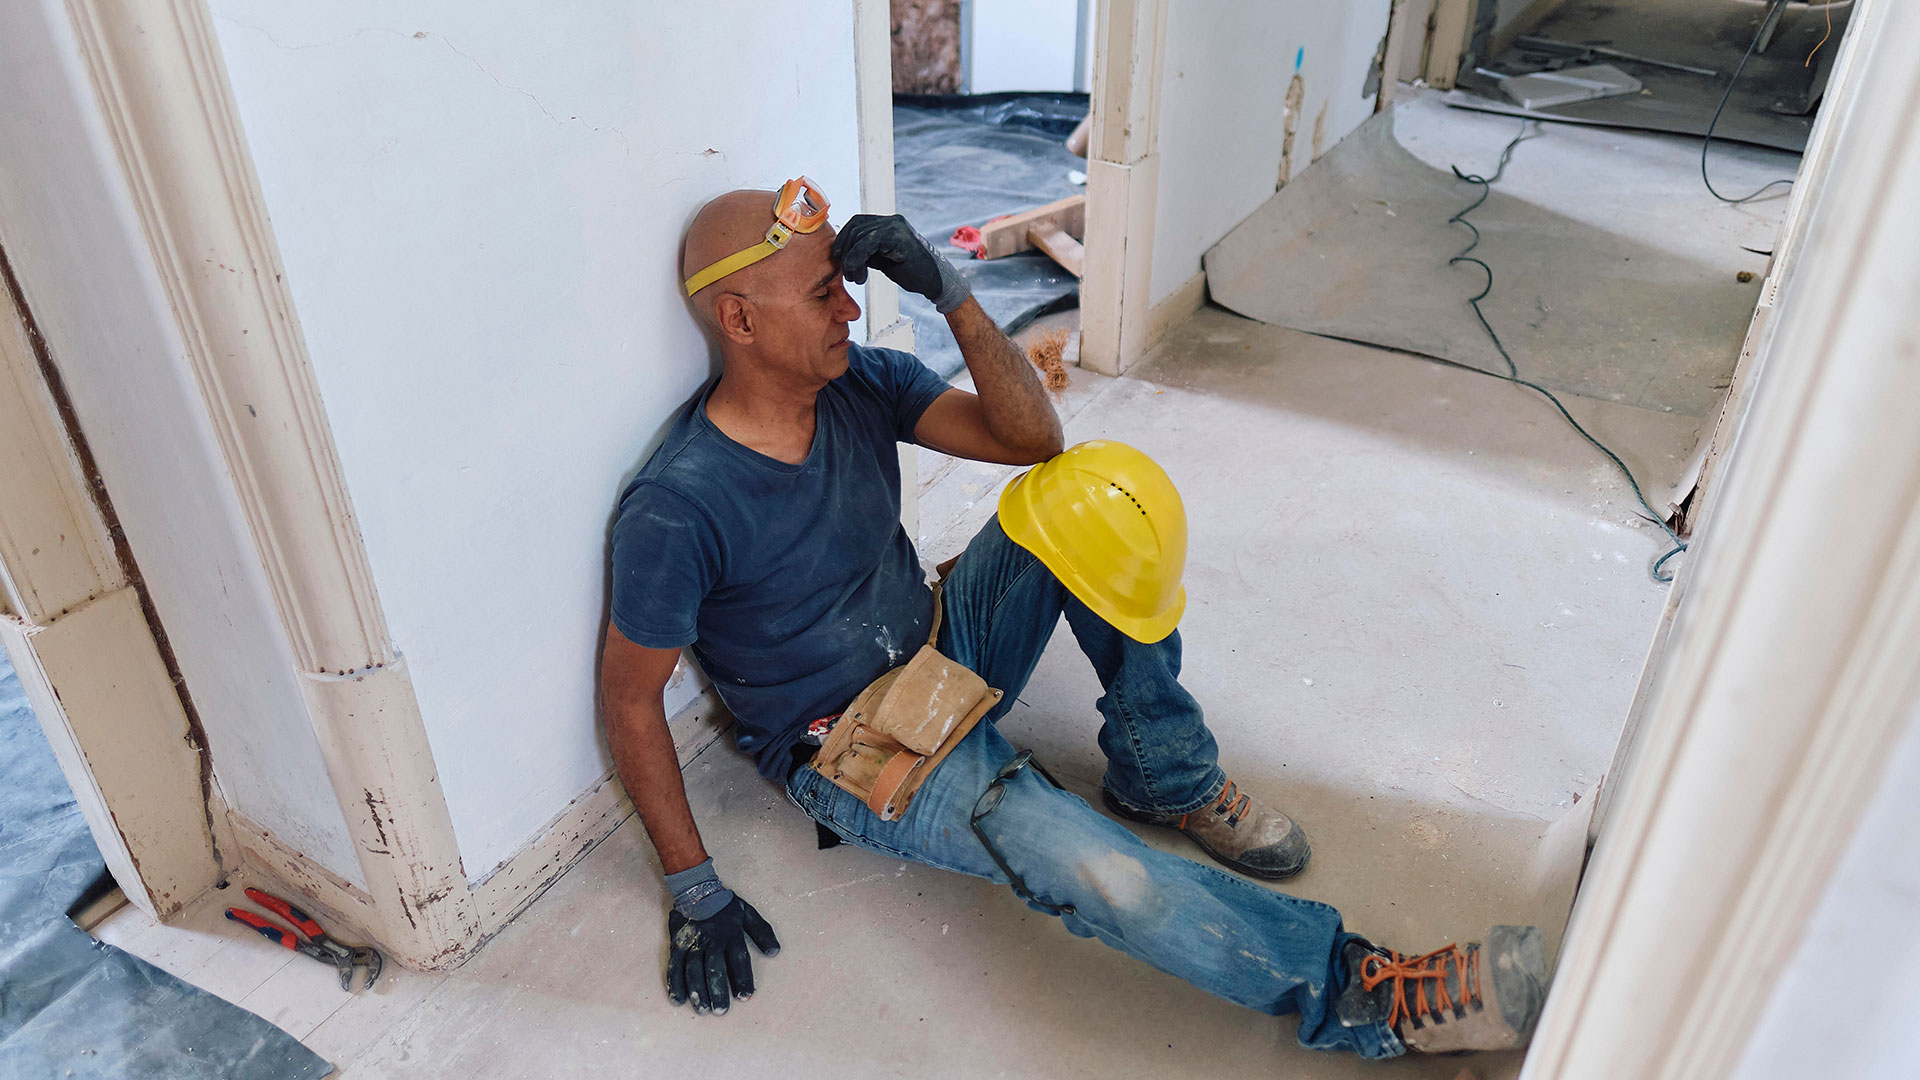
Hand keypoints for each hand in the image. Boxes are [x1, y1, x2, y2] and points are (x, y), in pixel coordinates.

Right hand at [666, 895, 780, 1013]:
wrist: (696, 889)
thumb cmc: (725, 906)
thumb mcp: (748, 913)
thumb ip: (762, 931)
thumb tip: (775, 952)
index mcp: (730, 933)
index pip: (738, 960)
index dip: (742, 979)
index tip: (746, 997)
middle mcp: (711, 939)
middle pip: (714, 969)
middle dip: (717, 991)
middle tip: (721, 1011)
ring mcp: (692, 942)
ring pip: (693, 971)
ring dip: (698, 992)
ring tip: (703, 1011)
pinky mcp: (676, 945)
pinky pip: (675, 967)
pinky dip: (675, 984)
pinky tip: (679, 1000)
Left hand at [832, 214, 971, 313]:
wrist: (935, 281)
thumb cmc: (911, 272)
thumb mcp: (882, 259)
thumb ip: (865, 251)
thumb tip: (842, 252)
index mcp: (888, 223)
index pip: (857, 223)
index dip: (844, 240)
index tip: (841, 260)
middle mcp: (891, 220)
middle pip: (855, 228)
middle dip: (845, 252)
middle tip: (849, 275)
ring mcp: (895, 226)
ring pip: (858, 237)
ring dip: (851, 261)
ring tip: (856, 278)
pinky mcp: (896, 236)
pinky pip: (866, 244)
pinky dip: (857, 260)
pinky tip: (861, 276)